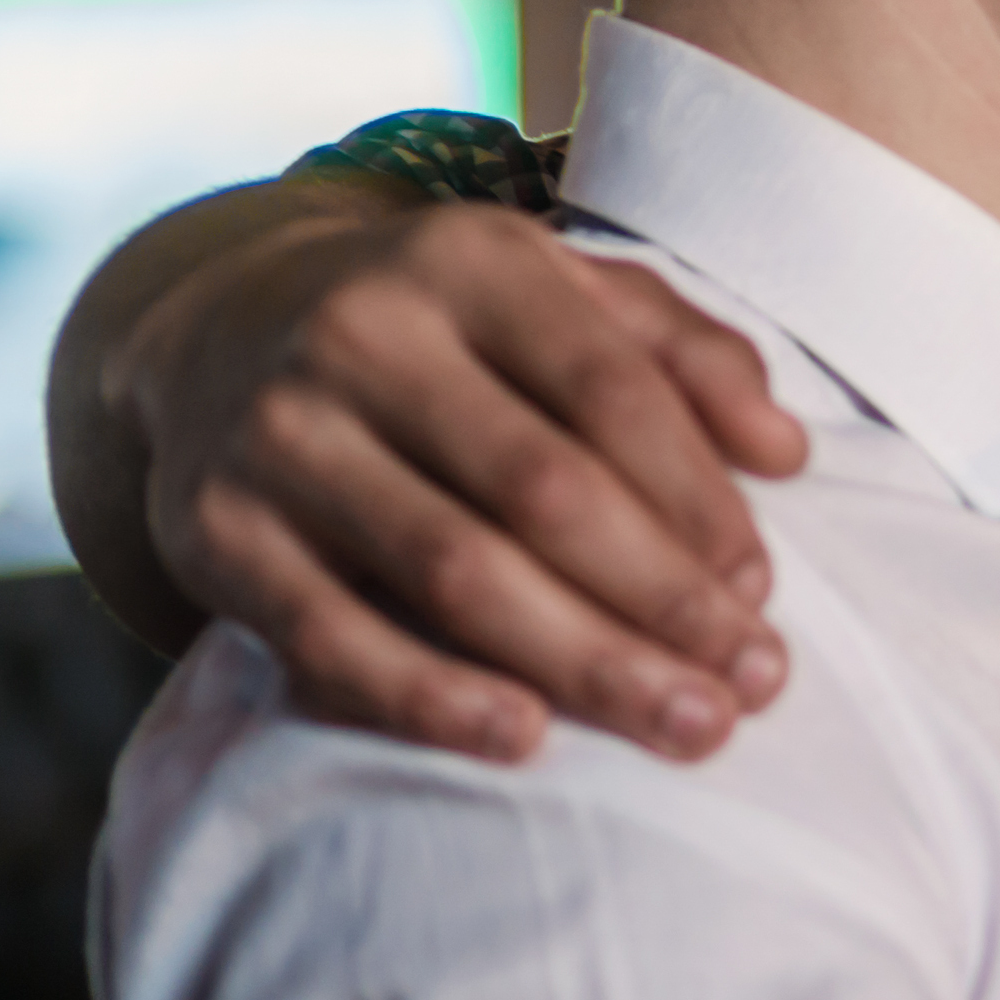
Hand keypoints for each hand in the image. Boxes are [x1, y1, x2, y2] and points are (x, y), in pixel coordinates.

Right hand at [110, 191, 804, 760]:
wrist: (219, 323)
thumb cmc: (448, 325)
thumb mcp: (567, 296)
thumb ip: (687, 356)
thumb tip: (788, 451)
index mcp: (474, 262)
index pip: (612, 390)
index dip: (698, 499)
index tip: (763, 592)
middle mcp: (366, 335)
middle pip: (543, 490)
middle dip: (661, 600)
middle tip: (751, 686)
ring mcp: (278, 433)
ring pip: (451, 569)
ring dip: (579, 661)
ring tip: (680, 724)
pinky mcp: (210, 530)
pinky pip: (328, 634)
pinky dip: (428, 695)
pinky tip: (522, 737)